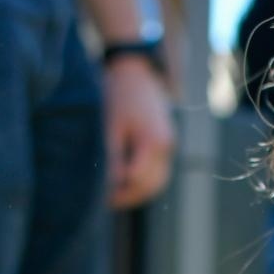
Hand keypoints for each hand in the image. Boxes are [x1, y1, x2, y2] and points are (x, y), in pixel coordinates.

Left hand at [101, 55, 174, 209]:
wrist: (135, 71)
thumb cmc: (119, 96)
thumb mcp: (110, 127)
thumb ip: (113, 158)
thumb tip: (110, 185)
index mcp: (154, 142)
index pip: (138, 180)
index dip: (120, 192)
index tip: (103, 199)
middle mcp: (167, 146)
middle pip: (152, 186)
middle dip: (131, 197)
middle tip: (108, 203)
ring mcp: (169, 144)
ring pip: (159, 182)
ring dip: (140, 192)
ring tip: (117, 195)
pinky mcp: (167, 142)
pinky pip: (160, 170)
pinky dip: (146, 180)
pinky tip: (128, 181)